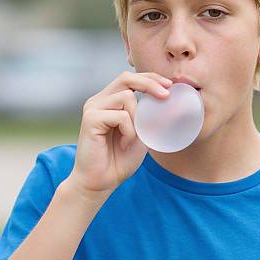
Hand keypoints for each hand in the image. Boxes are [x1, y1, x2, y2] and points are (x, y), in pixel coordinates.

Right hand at [65, 71, 171, 202]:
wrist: (101, 182)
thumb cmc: (119, 160)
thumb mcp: (141, 134)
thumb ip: (148, 117)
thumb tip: (168, 101)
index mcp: (108, 101)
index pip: (129, 79)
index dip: (150, 78)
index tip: (169, 85)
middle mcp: (98, 101)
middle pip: (126, 78)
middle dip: (149, 83)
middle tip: (166, 95)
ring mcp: (93, 108)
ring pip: (126, 97)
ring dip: (138, 118)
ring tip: (134, 138)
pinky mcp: (90, 119)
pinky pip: (121, 116)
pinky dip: (129, 131)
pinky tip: (124, 143)